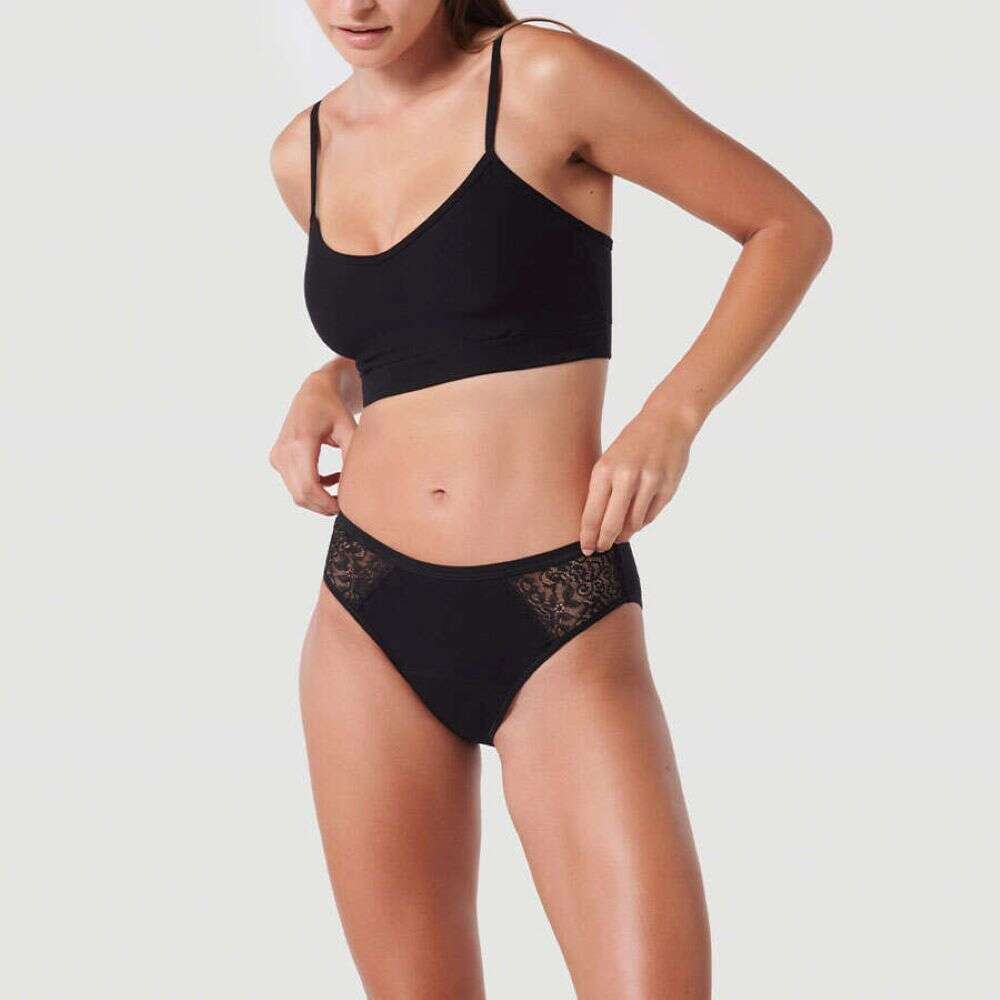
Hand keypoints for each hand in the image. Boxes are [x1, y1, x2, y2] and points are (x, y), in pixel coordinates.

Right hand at [269, 370, 355, 514]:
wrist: (312, 392)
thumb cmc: (332, 408)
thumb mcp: (348, 429)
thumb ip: (352, 457)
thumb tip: (356, 488)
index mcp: (300, 443)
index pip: (309, 486)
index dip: (326, 503)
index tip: (345, 506)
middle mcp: (284, 451)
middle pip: (301, 495)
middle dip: (324, 506)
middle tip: (347, 504)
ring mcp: (278, 456)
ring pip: (297, 493)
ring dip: (319, 498)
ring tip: (342, 488)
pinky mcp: (278, 459)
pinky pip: (294, 485)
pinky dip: (313, 489)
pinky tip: (332, 479)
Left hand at [579, 404, 698, 553]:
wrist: (667, 421)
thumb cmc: (632, 444)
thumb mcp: (608, 460)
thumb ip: (603, 490)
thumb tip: (596, 526)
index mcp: (604, 470)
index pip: (592, 514)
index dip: (588, 536)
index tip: (586, 549)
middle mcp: (626, 477)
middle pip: (612, 524)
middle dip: (605, 541)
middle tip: (601, 549)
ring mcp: (649, 483)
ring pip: (634, 524)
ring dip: (625, 534)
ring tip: (619, 536)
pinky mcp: (667, 488)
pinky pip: (650, 516)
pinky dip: (641, 522)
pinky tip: (636, 520)